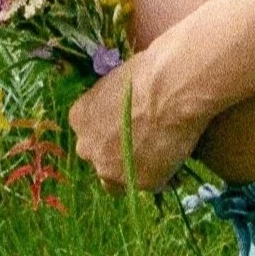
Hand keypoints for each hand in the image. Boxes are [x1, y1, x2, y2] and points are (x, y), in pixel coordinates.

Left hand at [68, 55, 197, 194]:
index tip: (128, 127)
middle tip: (143, 142)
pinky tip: (175, 157)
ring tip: (159, 155)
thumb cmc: (149, 72)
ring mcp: (111, 168)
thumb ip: (111, 105)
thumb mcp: (117, 83)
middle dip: (117, 154)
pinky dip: (161, 174)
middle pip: (100, 158)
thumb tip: (125, 108)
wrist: (173, 87)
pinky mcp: (139, 182)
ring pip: (119, 180)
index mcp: (79, 118)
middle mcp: (88, 147)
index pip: (90, 133)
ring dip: (134, 171)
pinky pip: (150, 182)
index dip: (110, 132)